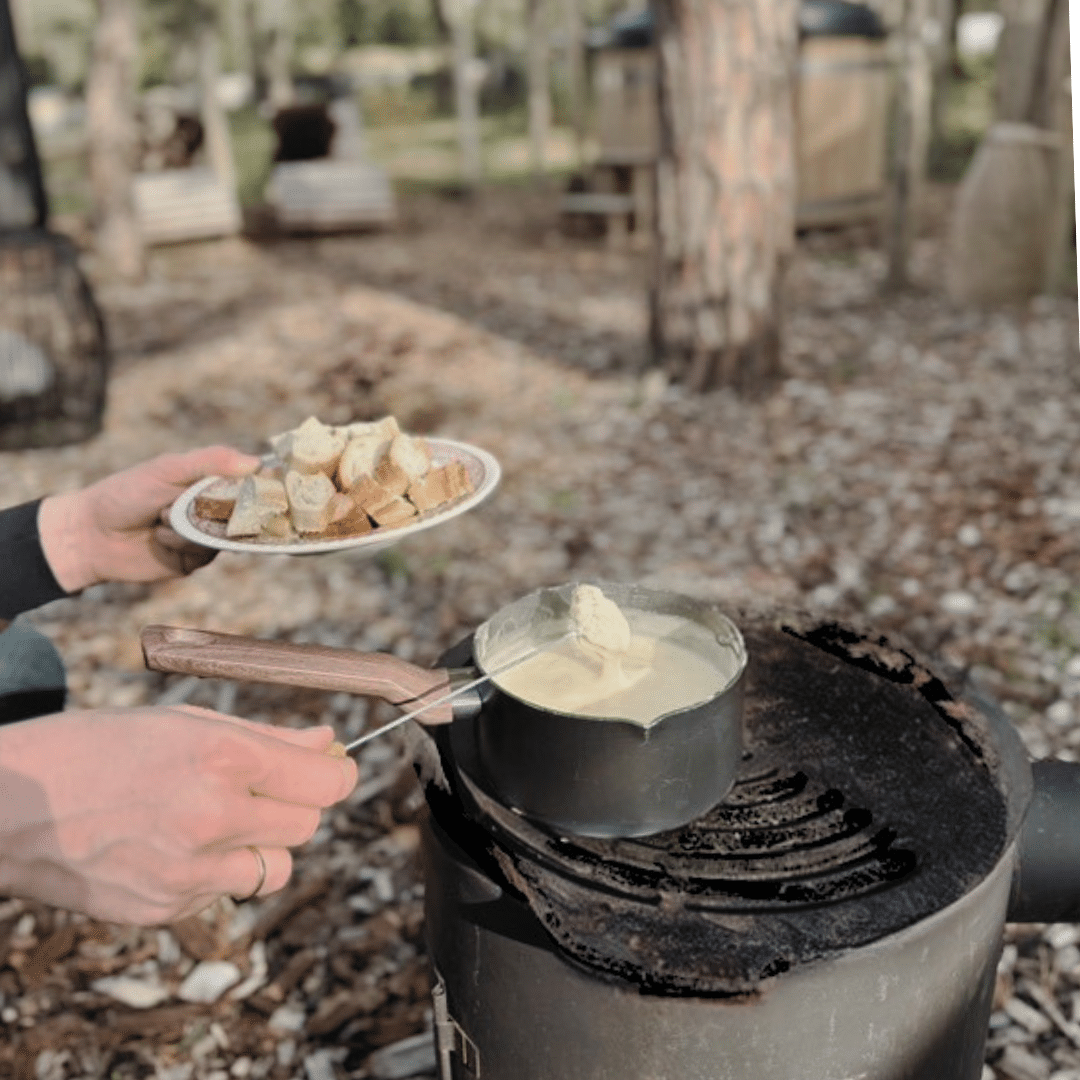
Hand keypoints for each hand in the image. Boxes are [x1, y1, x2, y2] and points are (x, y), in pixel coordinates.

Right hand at [0, 706, 356, 924]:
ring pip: (276, 868)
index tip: (332, 768)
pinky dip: (216, 871)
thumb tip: (327, 743)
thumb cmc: (100, 746)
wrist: (11, 804)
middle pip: (308, 825)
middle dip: (296, 805)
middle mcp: (213, 815)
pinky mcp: (166, 908)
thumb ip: (267, 737)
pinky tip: (174, 845)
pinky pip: (225, 892)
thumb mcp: (186, 721)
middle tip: (261, 788)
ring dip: (264, 844)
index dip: (337, 772)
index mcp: (223, 757)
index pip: (328, 781)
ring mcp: (188, 870)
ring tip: (218, 820)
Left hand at [38, 447, 259, 592]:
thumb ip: (209, 462)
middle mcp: (213, 508)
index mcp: (209, 481)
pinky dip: (185, 545)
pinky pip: (208, 554)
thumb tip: (255, 462)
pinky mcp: (195, 560)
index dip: (263, 483)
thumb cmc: (125, 494)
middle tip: (208, 504)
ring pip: (226, 535)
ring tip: (162, 519)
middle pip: (247, 511)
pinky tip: (161, 539)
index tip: (273, 484)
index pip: (249, 480)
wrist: (90, 536)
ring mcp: (206, 535)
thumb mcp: (167, 469)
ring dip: (195, 528)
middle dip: (230, 509)